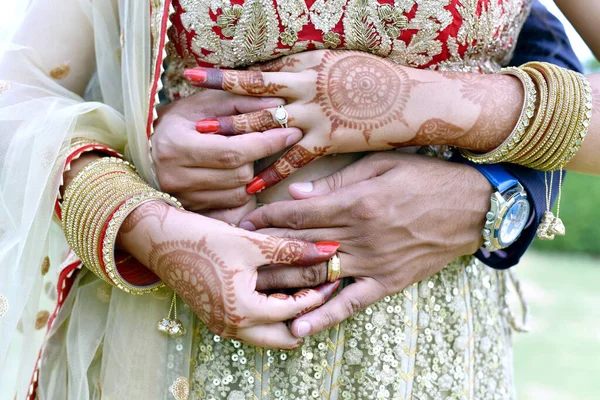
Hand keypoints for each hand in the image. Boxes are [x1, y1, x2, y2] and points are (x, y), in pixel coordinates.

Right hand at [118, 201, 339, 348]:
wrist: (159, 241)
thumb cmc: (202, 240)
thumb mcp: (251, 243)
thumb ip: (291, 249)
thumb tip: (328, 249)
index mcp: (244, 311)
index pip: (296, 311)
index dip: (319, 293)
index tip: (334, 276)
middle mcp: (233, 327)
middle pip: (285, 336)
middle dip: (307, 315)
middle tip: (321, 289)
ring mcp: (223, 325)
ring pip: (269, 334)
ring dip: (288, 316)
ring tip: (302, 288)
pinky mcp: (217, 317)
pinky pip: (253, 326)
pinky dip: (270, 313)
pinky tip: (278, 289)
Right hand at [151, 90, 302, 216]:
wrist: (145, 149)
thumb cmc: (178, 121)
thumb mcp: (203, 103)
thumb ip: (239, 101)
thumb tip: (278, 103)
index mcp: (176, 146)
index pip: (232, 151)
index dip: (266, 143)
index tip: (291, 132)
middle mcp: (175, 178)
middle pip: (240, 175)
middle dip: (258, 157)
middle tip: (265, 141)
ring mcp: (182, 198)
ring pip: (239, 193)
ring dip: (251, 174)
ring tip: (243, 156)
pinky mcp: (191, 211)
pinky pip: (232, 206)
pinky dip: (241, 189)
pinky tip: (235, 173)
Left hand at [184, 51, 444, 192]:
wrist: (417, 100)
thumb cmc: (379, 78)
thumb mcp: (339, 60)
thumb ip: (306, 67)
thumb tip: (279, 71)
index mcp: (308, 65)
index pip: (259, 72)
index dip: (225, 77)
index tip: (196, 76)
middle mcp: (306, 89)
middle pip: (254, 95)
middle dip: (221, 101)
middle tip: (189, 109)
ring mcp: (316, 116)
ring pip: (267, 126)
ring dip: (235, 132)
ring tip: (206, 140)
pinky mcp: (329, 142)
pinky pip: (293, 159)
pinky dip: (271, 170)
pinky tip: (250, 183)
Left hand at [239, 152, 491, 337]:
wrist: (472, 208)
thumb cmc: (426, 178)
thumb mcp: (382, 166)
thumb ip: (338, 181)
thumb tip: (297, 194)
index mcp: (356, 202)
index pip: (299, 214)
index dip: (268, 218)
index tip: (243, 221)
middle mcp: (361, 236)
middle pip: (301, 246)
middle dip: (265, 250)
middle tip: (235, 256)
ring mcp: (374, 263)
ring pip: (319, 276)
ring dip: (284, 283)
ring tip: (251, 290)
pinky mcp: (388, 282)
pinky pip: (351, 303)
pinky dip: (325, 316)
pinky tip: (299, 327)